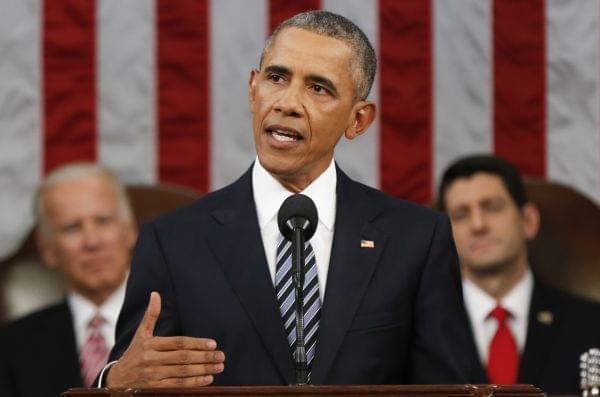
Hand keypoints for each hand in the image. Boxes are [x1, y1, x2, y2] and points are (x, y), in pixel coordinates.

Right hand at [106, 292, 224, 387]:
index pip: (178, 343)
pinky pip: (177, 386)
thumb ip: (151, 315)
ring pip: (182, 372)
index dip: (197, 343)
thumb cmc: (134, 354)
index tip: (213, 344)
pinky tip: (207, 379)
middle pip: (183, 358)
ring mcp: (153, 376)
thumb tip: (155, 293)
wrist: (116, 380)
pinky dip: (193, 383)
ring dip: (203, 370)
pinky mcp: (154, 389)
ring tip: (219, 367)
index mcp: (151, 344)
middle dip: (204, 357)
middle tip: (221, 356)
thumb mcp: (141, 335)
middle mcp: (151, 359)